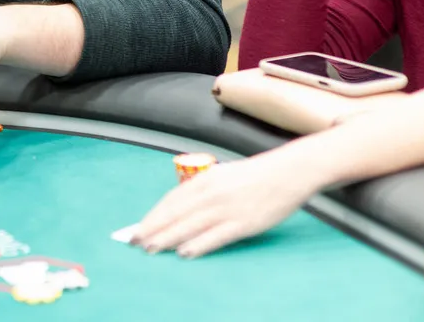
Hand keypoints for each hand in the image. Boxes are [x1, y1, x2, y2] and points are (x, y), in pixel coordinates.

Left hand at [132, 153, 317, 257]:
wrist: (288, 172)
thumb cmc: (255, 175)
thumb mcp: (223, 176)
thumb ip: (203, 190)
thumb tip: (182, 207)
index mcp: (205, 180)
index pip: (171, 201)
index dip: (153, 216)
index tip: (138, 227)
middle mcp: (211, 194)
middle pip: (175, 214)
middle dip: (153, 229)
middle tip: (134, 242)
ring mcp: (227, 209)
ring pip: (189, 226)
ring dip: (168, 238)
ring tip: (151, 249)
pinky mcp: (243, 223)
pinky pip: (215, 236)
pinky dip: (198, 245)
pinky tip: (184, 252)